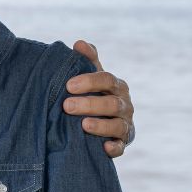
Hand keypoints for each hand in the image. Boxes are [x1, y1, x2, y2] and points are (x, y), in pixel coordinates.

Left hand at [64, 40, 134, 157]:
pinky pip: (121, 146)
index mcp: (117, 86)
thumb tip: (79, 43)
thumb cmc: (92, 94)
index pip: (107, 80)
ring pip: (118, 125)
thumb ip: (86, 60)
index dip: (90, 81)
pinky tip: (104, 147)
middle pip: (112, 103)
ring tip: (83, 125)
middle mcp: (125, 104)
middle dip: (90, 104)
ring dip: (101, 125)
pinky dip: (115, 147)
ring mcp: (125, 125)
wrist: (98, 122)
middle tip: (66, 105)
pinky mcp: (122, 143)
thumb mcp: (90, 77)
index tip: (69, 85)